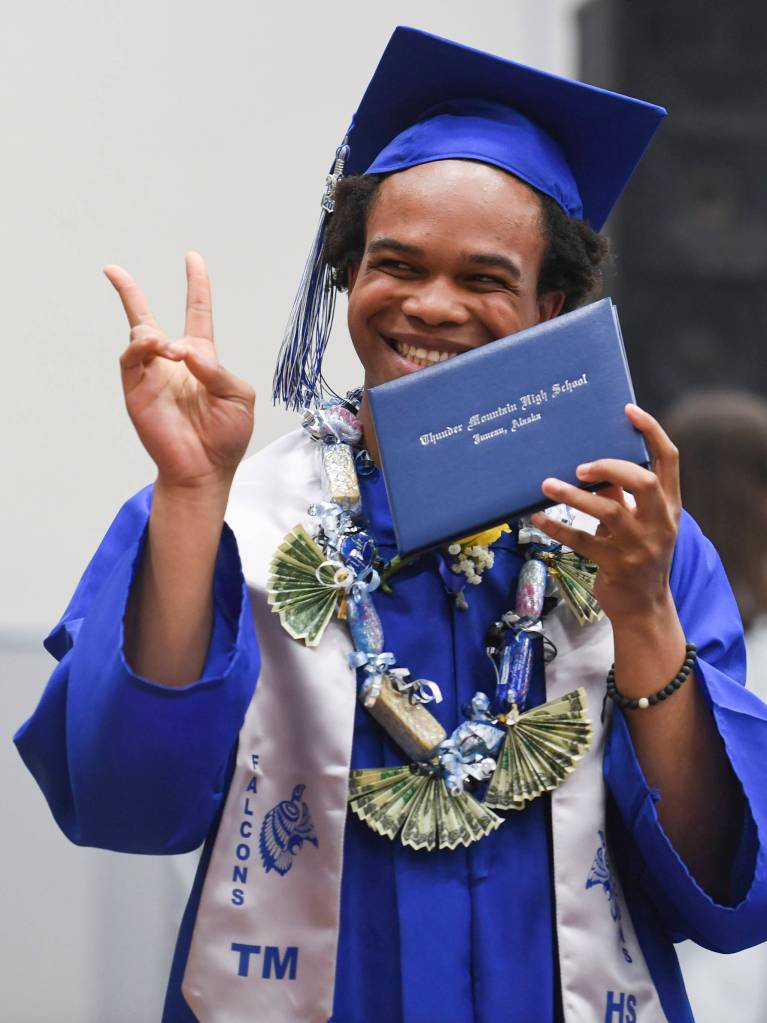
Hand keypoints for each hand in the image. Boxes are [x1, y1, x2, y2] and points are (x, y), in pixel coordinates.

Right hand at [104, 252, 254, 491]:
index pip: (197, 313)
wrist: (205, 469)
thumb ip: (218, 369)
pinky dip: (142, 348)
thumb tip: (188, 352)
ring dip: (154, 336)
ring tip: (172, 351)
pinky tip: (159, 350)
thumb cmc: (226, 436)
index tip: (192, 259)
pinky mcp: (137, 390)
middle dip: (129, 293)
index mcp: (202, 359)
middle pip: (146, 318)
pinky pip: (131, 359)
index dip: (196, 286)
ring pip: (139, 337)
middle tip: (113, 270)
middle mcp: (172, 362)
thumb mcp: (238, 396)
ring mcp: (152, 375)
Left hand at [530, 404, 681, 624]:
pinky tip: (538, 517)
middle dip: (611, 467)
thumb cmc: (638, 554)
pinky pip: (581, 541)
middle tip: (582, 466)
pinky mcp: (615, 564)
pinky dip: (557, 527)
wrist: (644, 607)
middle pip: (643, 482)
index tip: (629, 410)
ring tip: (547, 485)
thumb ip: (621, 494)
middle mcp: (659, 522)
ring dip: (574, 496)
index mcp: (669, 505)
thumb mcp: (639, 522)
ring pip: (608, 512)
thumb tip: (594, 468)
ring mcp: (639, 545)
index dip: (651, 431)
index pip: (669, 460)